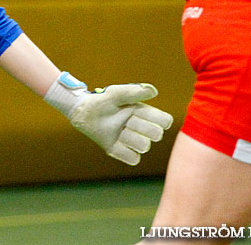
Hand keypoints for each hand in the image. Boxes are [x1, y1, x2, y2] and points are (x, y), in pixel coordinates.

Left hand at [44, 72, 172, 165]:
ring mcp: (133, 141)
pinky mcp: (122, 152)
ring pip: (144, 146)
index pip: (165, 122)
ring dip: (129, 137)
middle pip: (156, 135)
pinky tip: (115, 141)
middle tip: (125, 119)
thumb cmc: (102, 99)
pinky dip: (123, 151)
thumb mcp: (117, 93)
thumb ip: (134, 91)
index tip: (140, 111)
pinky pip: (133, 159)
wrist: (84, 112)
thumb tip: (154, 92)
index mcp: (145, 113)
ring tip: (117, 129)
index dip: (158, 119)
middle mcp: (142, 128)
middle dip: (140, 126)